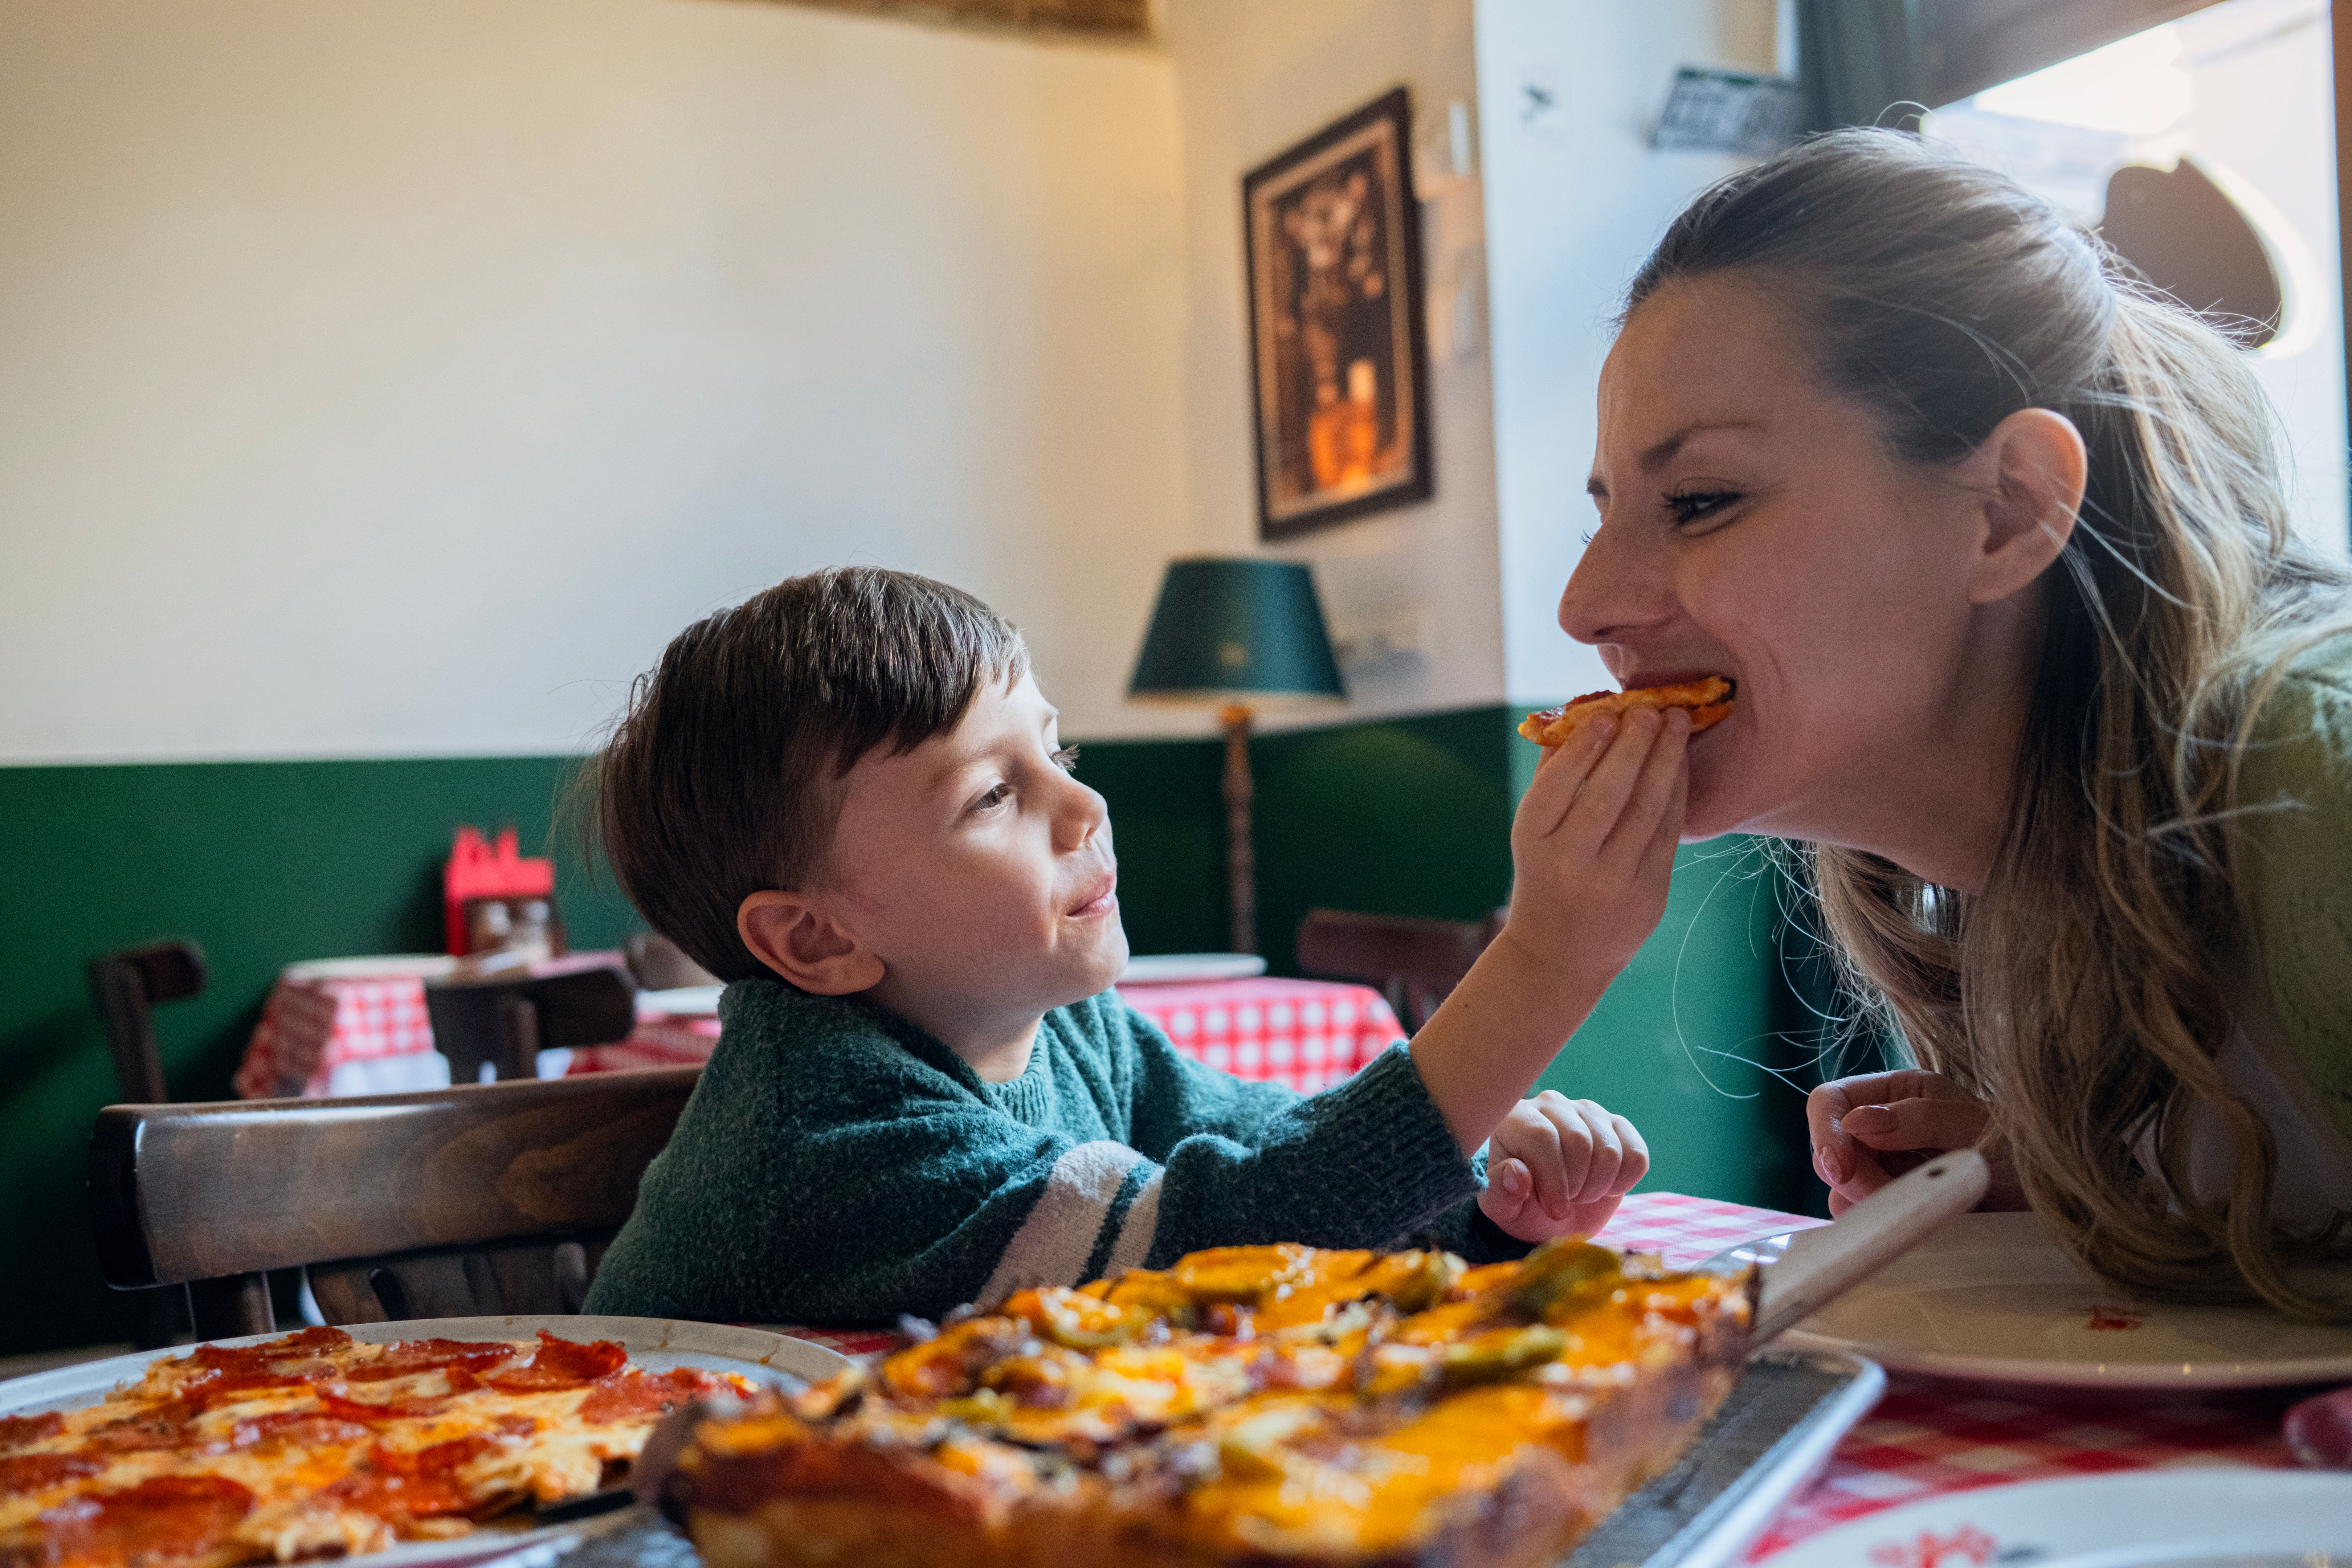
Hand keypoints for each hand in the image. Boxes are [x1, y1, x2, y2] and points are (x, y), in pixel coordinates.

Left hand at [1479, 1091, 1649, 1241]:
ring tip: (1581, 1193)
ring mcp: (1587, 1111)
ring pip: (1609, 1149)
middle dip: (1575, 1185)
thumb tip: (1518, 1172)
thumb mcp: (1501, 1208)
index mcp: (1516, 1119)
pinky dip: (1625, 1181)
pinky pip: (1636, 1154)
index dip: (1553, 1179)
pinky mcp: (1617, 1126)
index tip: (1555, 1210)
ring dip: (1598, 1185)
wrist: (1552, 1208)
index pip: (1543, 1137)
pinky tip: (1605, 1186)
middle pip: (1578, 1142)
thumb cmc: (1521, 1204)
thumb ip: (1500, 1193)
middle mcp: (1551, 1105)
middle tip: (1566, 1201)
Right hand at [1494, 706, 1690, 991]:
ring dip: (1665, 761)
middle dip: (1634, 746)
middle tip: (1650, 709)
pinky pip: (1667, 833)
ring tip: (1676, 723)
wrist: (1562, 953)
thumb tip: (1581, 714)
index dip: (1585, 748)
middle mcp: (1572, 864)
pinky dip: (1676, 792)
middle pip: (1607, 796)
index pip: (1559, 787)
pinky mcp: (1650, 894)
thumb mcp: (1533, 831)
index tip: (1608, 713)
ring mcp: (1614, 882)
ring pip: (1646, 811)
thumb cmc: (1546, 874)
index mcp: (1534, 843)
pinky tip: (1679, 763)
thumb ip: (1552, 775)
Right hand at [1806, 1069, 2025, 1215]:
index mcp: (1896, 1094)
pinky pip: (1860, 1218)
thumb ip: (1918, 1119)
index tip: (1839, 1169)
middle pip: (1829, 1149)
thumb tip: (1859, 1121)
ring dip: (1869, 1203)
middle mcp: (1883, 1128)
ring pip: (1840, 1189)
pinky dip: (1879, 1224)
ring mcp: (1885, 1170)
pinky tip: (1914, 1222)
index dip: (1825, 1131)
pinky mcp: (1891, 1207)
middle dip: (1852, 1176)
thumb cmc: (2020, 1155)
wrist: (2049, 1202)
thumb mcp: (1974, 1127)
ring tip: (1919, 1206)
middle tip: (1892, 1196)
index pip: (1831, 1100)